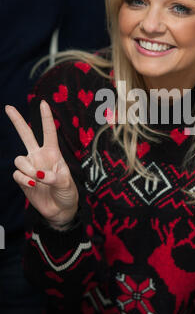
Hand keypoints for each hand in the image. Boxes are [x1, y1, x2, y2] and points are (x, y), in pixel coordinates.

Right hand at [5, 100, 78, 227]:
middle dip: (17, 121)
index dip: (46, 118)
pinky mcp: (22, 179)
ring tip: (38, 179)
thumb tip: (40, 175)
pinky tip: (33, 185)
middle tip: (8, 107)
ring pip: (19, 159)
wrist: (60, 210)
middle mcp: (39, 156)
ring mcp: (30, 167)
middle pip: (26, 135)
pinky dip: (24, 179)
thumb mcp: (67, 183)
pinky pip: (17, 174)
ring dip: (28, 169)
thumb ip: (55, 178)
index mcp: (53, 152)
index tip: (43, 103)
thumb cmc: (67, 193)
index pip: (49, 132)